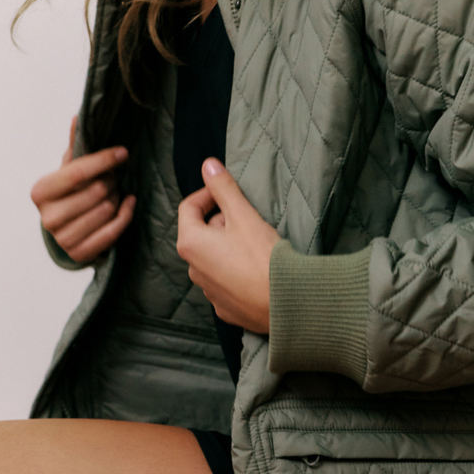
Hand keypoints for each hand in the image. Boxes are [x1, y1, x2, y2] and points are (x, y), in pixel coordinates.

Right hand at [30, 116, 135, 263]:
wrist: (66, 231)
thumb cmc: (70, 195)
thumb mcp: (68, 171)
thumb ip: (75, 147)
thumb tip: (78, 118)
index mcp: (41, 192)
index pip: (77, 173)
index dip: (103, 161)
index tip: (123, 152)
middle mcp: (48, 217)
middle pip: (96, 192)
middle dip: (112, 181)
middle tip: (115, 177)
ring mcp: (63, 239)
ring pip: (107, 210)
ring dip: (118, 198)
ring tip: (116, 192)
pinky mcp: (80, 254)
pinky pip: (114, 231)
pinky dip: (126, 214)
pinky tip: (129, 203)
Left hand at [177, 157, 282, 333]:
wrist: (284, 303)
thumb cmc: (263, 258)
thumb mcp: (244, 215)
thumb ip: (224, 188)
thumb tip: (208, 165)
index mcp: (191, 243)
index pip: (188, 207)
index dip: (207, 194)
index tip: (227, 191)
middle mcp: (192, 269)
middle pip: (202, 233)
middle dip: (222, 222)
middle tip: (249, 220)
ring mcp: (207, 291)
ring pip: (213, 258)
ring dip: (228, 247)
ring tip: (255, 245)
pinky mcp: (224, 308)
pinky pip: (225, 281)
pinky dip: (235, 271)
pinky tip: (256, 270)